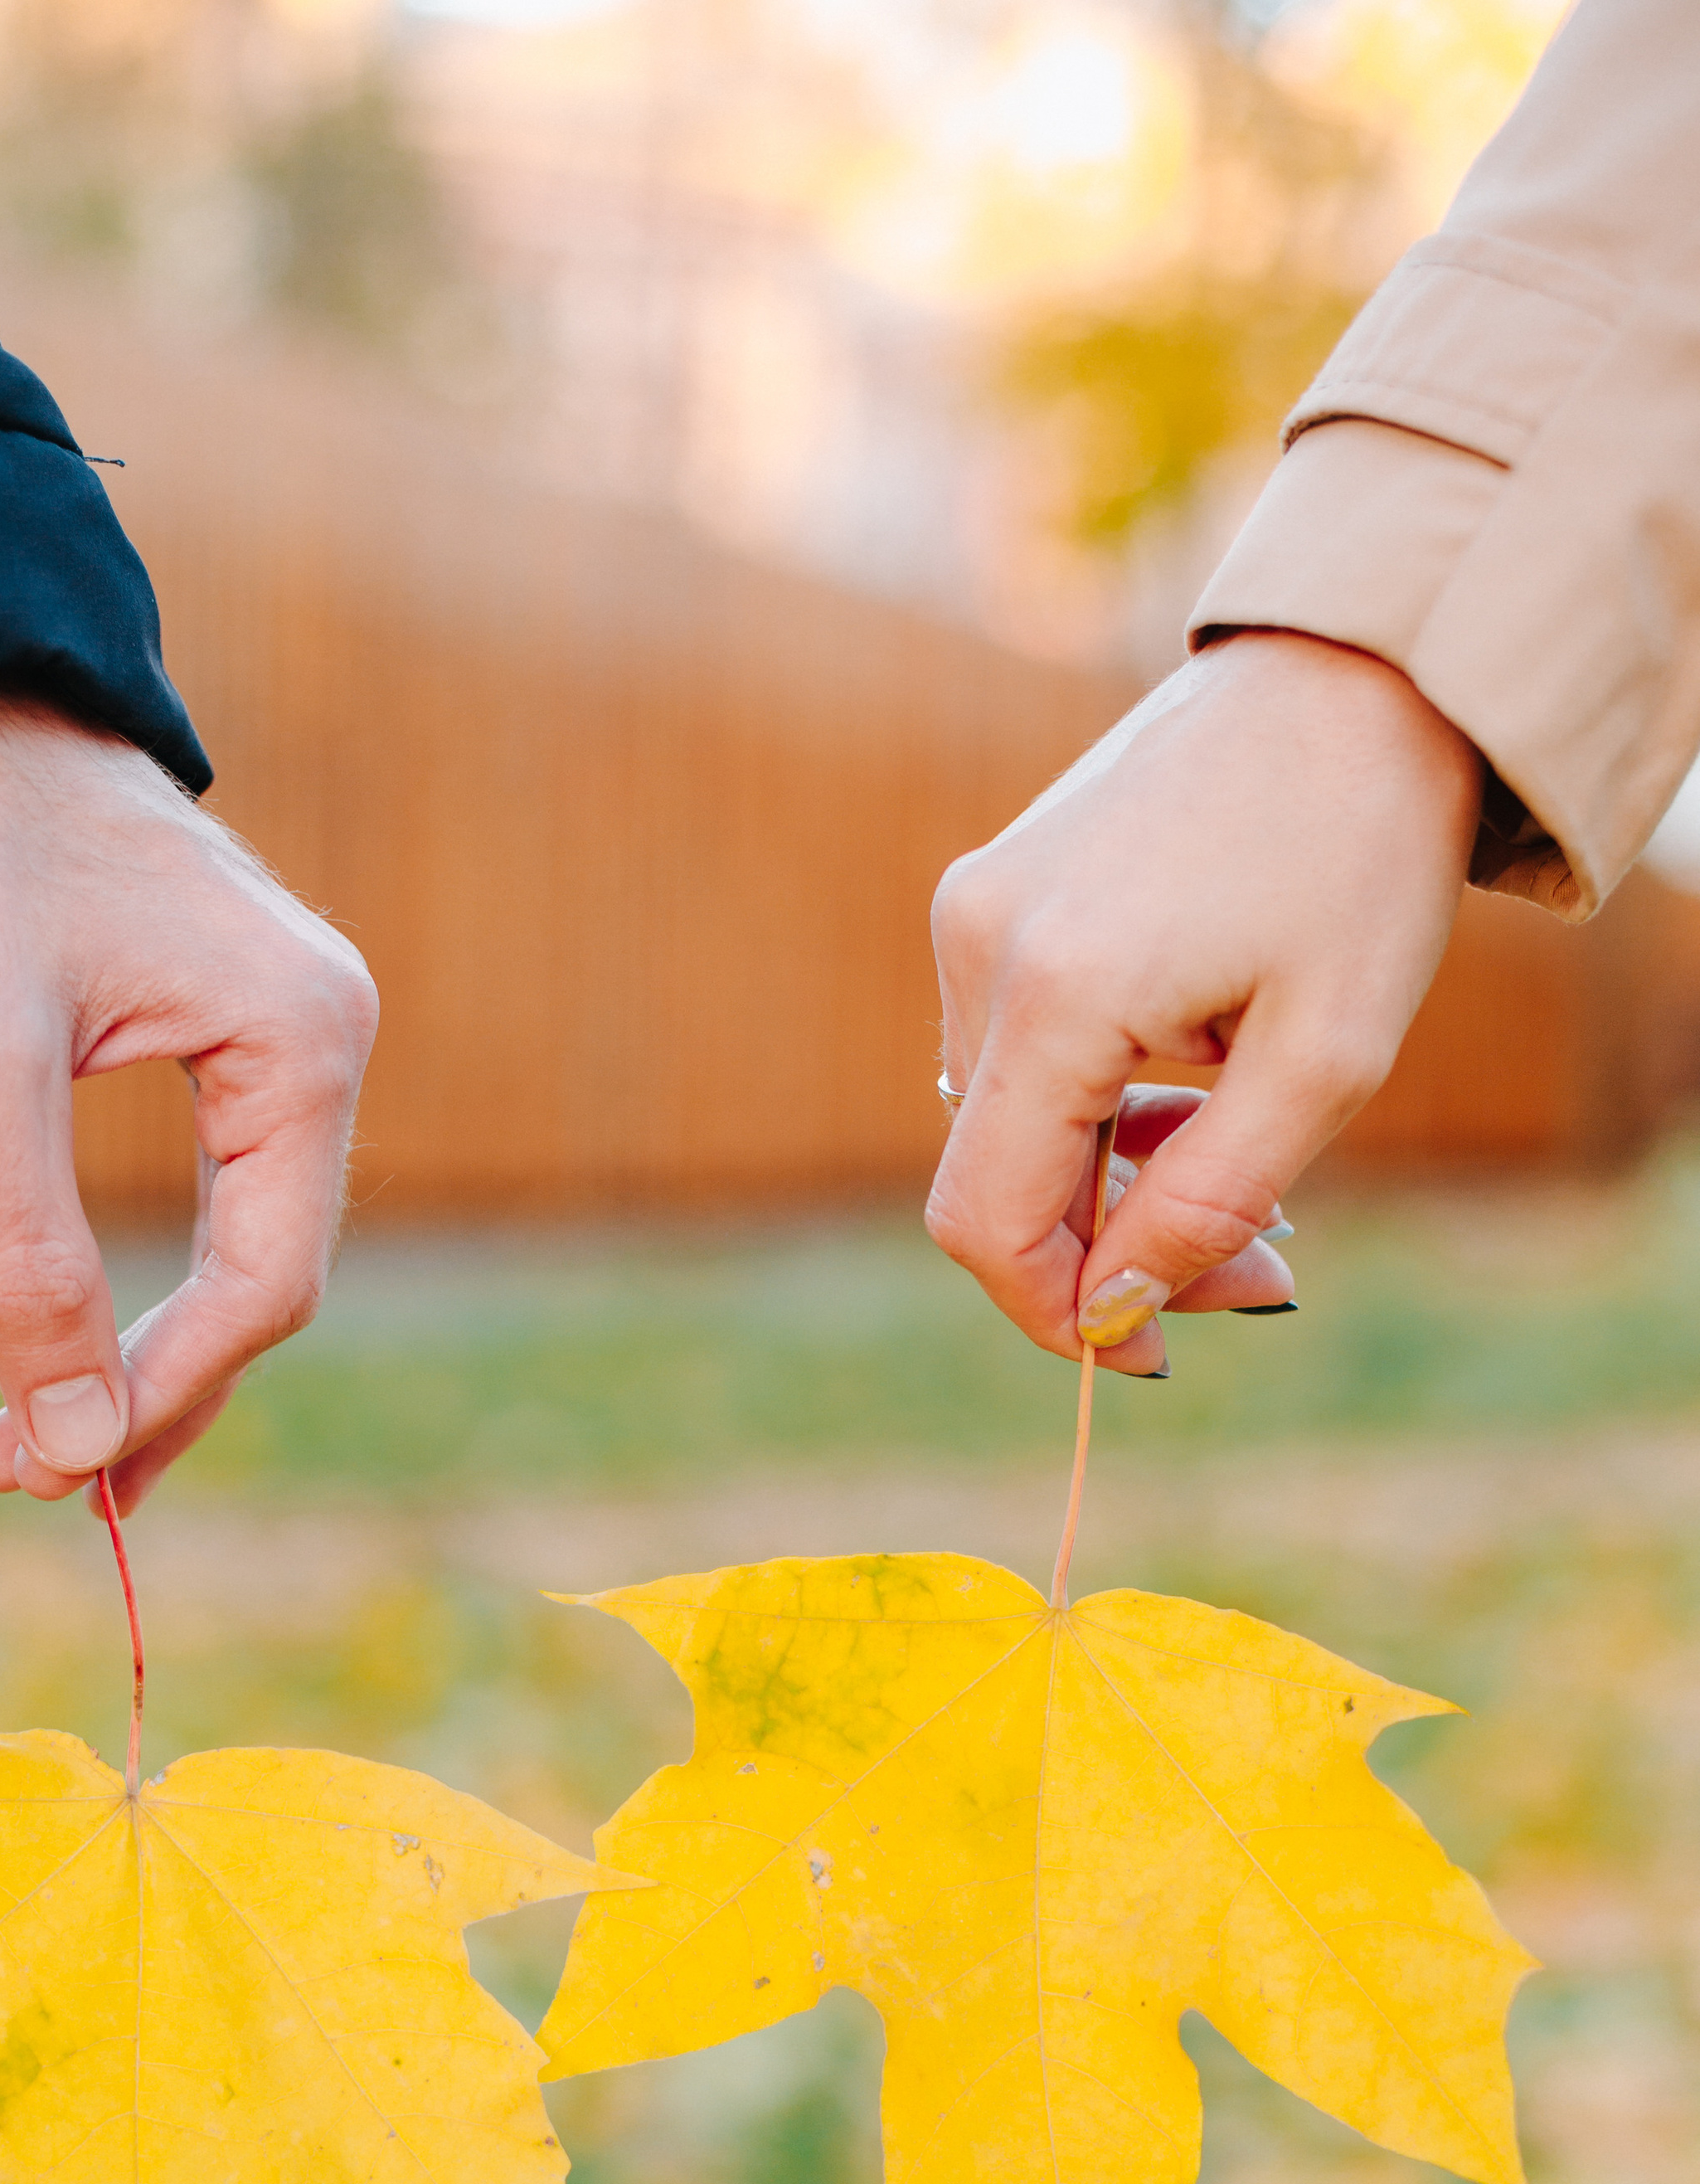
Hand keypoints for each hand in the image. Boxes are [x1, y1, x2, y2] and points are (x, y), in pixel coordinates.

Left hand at [0, 692, 376, 1509]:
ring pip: (239, 1251)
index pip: (266, 1280)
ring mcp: (281, 1038)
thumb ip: (34, 1261)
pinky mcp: (222, 1036)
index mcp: (307, 1039)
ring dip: (146, 1359)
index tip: (47, 1472)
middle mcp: (323, 1040)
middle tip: (23, 1484)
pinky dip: (146, 1286)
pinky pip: (213, 1200)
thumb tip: (71, 1452)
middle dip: (148, 1395)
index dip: (161, 1393)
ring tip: (41, 1452)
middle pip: (268, 1283)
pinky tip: (77, 1349)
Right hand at [925, 630, 1482, 1374]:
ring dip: (1109, 1174)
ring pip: (1005, 1122)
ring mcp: (972, 912)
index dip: (1056, 1314)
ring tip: (1239, 1146)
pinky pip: (1013, 1051)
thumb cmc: (1361, 855)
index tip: (1149, 1355)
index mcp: (1055, 989)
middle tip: (1259, 1262)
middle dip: (1108, 1249)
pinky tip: (1191, 1074)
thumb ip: (1211, 1200)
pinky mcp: (988, 892)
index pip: (986, 1221)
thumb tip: (1113, 1316)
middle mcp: (980, 948)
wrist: (1352, 677)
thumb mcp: (1327, 1057)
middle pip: (994, 1180)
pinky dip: (1092, 1100)